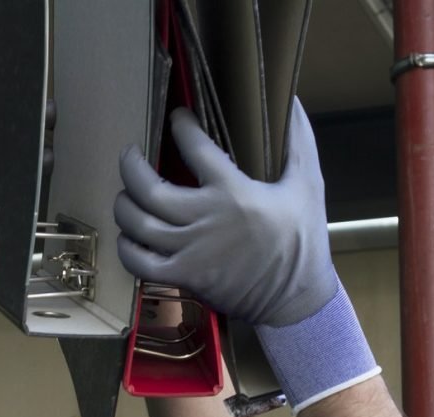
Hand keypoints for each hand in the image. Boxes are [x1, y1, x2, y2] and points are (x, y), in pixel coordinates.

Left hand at [114, 98, 336, 327]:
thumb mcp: (309, 185)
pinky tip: (129, 238)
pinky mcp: (185, 277)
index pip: (194, 146)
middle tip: (131, 157)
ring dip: (124, 206)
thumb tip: (292, 99)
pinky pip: (139, 263)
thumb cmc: (303, 242)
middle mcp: (205, 219)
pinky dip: (127, 249)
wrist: (296, 299)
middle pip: (148, 188)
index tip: (178, 119)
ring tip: (127, 196)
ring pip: (138, 224)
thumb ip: (299, 141)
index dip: (181, 126)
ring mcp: (191, 251)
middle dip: (130, 167)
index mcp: (233, 192)